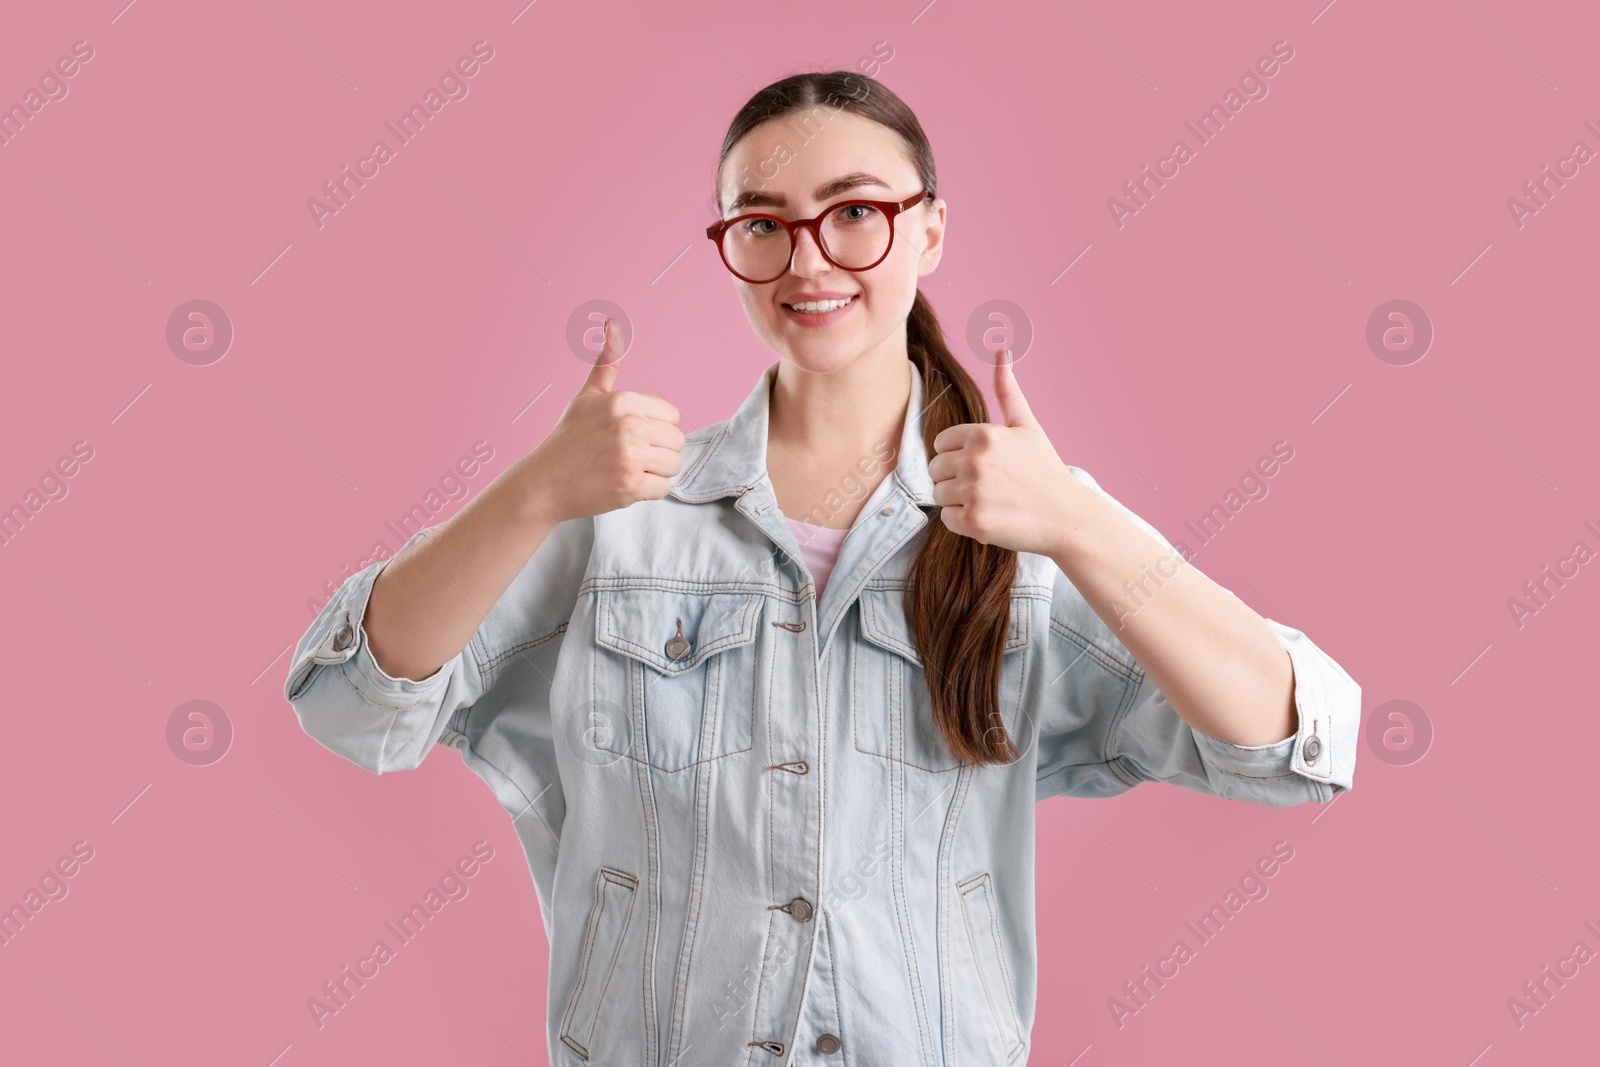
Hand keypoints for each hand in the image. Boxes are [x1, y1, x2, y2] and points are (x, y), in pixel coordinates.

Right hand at [519, 318, 684, 524]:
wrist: (544, 482)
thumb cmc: (569, 440)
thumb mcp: (587, 397)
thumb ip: (607, 364)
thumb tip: (613, 322)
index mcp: (623, 401)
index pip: (672, 415)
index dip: (654, 428)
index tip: (630, 436)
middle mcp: (629, 425)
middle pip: (677, 441)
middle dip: (657, 451)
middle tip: (628, 456)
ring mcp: (630, 457)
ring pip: (674, 465)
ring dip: (655, 472)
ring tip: (627, 469)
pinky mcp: (630, 486)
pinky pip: (663, 488)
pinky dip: (648, 491)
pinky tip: (624, 484)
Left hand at [927, 349, 1080, 555]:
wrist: (1067, 517)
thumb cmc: (1045, 470)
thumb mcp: (1027, 426)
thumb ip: (1007, 390)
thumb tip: (1002, 348)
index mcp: (984, 435)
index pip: (941, 443)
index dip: (958, 455)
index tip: (983, 465)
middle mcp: (975, 461)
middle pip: (935, 469)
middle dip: (955, 478)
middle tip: (987, 486)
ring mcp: (974, 492)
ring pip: (938, 494)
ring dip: (958, 500)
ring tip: (989, 500)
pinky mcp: (973, 521)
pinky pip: (946, 519)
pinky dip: (963, 522)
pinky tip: (989, 516)